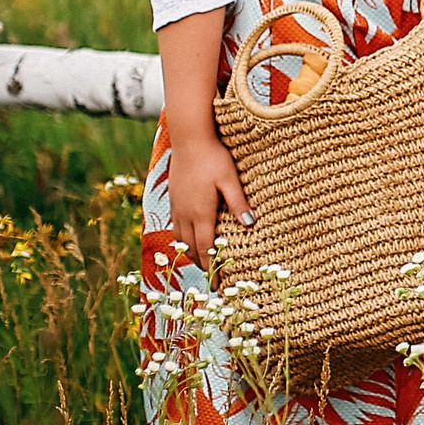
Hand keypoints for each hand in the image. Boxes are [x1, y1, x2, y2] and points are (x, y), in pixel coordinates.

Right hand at [167, 128, 252, 270]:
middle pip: (192, 248)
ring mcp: (177, 207)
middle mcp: (186, 214)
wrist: (189, 139)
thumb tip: (249, 225)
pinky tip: (189, 239)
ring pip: (181, 239)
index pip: (206, 248)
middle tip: (212, 281)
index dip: (212, 268)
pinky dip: (182, 239)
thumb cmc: (214, 158)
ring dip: (190, 253)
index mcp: (201, 213)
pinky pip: (175, 226)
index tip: (218, 285)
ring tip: (201, 264)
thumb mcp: (230, 179)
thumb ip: (238, 203)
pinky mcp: (173, 199)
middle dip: (201, 266)